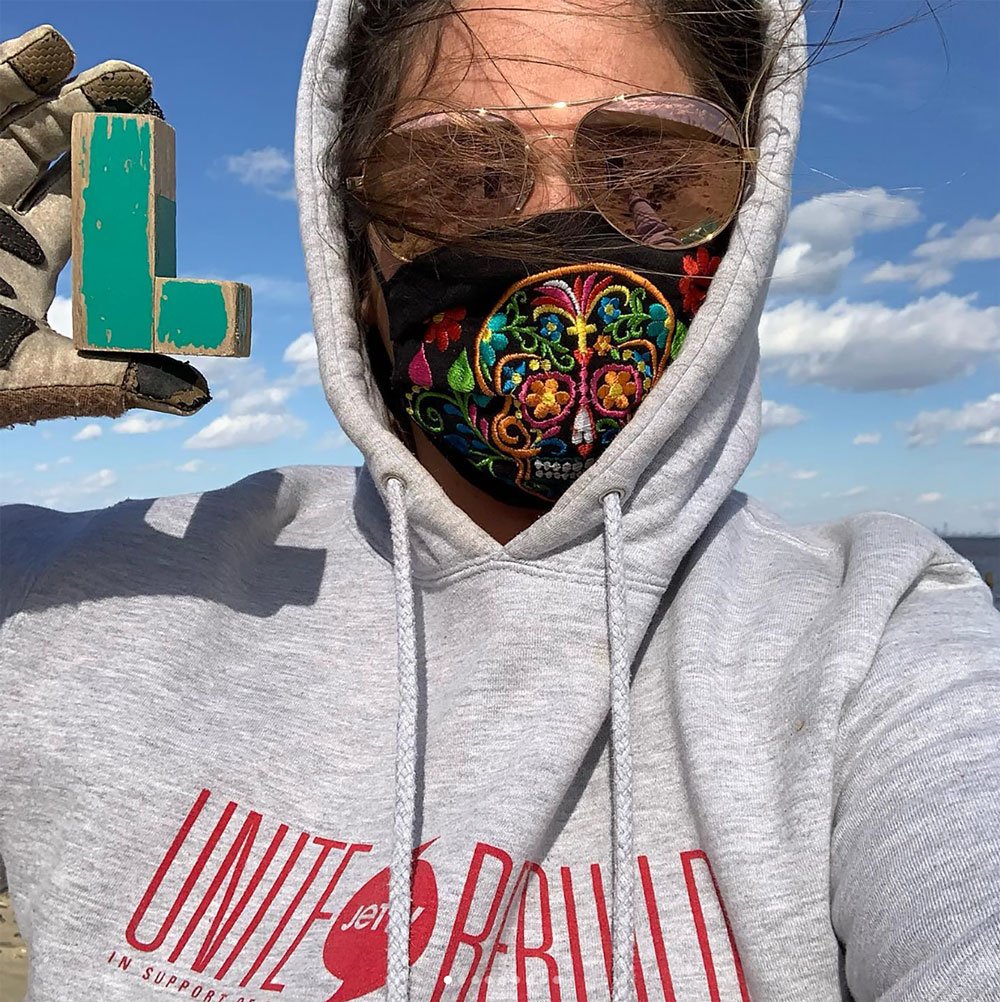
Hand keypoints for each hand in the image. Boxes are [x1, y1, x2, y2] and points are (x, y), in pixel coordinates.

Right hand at [0, 24, 208, 428]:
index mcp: (26, 261)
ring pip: (6, 121)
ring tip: (94, 59)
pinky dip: (3, 73)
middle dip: (93, 116)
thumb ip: (113, 380)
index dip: (119, 171)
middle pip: (47, 151)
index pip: (82, 204)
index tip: (159, 135)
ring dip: (48, 86)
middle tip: (143, 91)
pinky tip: (45, 48)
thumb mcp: (40, 379)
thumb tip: (199, 394)